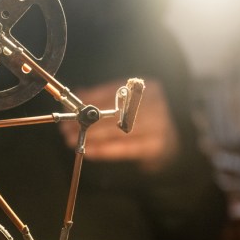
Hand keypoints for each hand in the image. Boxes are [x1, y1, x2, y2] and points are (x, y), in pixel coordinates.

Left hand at [58, 79, 180, 172]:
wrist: (172, 143)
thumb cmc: (145, 120)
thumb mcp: (129, 104)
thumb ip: (106, 99)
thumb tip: (79, 93)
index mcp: (146, 89)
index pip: (113, 93)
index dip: (90, 100)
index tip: (72, 108)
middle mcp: (154, 105)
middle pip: (114, 113)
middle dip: (87, 121)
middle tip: (67, 128)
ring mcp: (157, 126)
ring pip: (117, 131)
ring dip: (92, 137)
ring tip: (72, 140)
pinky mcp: (155, 146)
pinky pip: (124, 148)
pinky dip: (104, 150)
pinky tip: (90, 151)